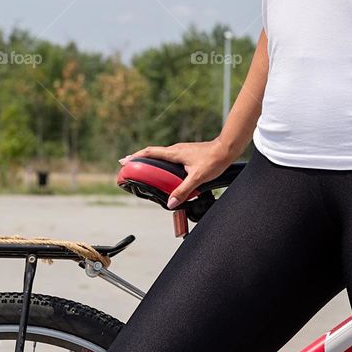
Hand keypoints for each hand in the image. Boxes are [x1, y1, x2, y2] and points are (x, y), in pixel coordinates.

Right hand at [118, 137, 233, 208]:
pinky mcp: (187, 154)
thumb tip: (170, 202)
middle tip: (129, 167)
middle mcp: (176, 150)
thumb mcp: (197, 177)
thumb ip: (183, 190)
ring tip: (144, 171)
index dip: (136, 156)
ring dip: (151, 162)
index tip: (124, 161)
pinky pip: (170, 159)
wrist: (227, 149)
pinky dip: (162, 164)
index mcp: (175, 153)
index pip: (150, 153)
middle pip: (153, 153)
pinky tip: (165, 173)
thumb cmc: (214, 159)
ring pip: (162, 156)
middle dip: (140, 159)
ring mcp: (182, 151)